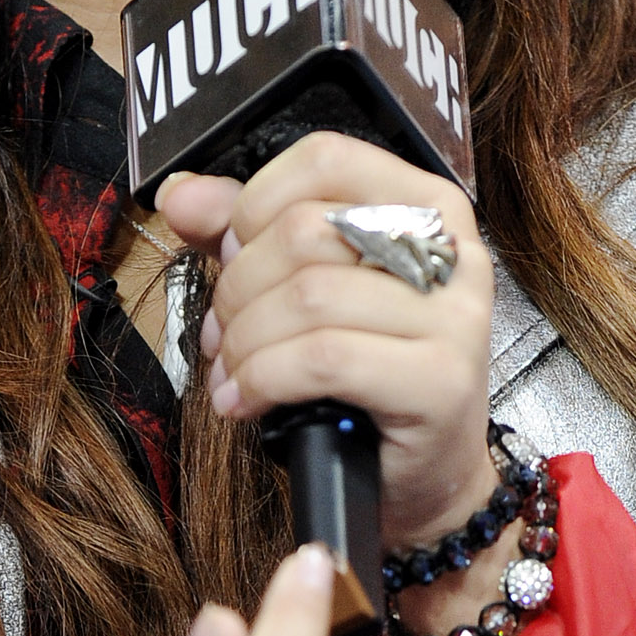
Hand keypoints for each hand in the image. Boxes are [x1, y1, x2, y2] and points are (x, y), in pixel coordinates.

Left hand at [157, 132, 495, 551]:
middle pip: (307, 231)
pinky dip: (263, 379)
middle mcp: (452, 251)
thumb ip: (246, 232)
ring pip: (307, 298)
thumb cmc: (366, 377)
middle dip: (238, 288)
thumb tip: (179, 194)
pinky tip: (246, 401)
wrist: (423, 476)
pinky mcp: (441, 380)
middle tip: (225, 332)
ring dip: (244, 342)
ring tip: (233, 371)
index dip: (255, 204)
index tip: (232, 254)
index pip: (325, 159)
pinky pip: (322, 359)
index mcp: (426, 205)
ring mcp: (455, 316)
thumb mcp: (304, 288)